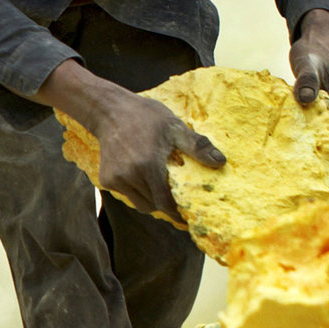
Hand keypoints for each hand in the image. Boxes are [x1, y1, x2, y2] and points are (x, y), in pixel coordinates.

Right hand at [36, 59, 224, 222]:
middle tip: (177, 199)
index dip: (177, 212)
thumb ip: (197, 146)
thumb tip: (221, 162)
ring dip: (152, 199)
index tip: (187, 216)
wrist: (110, 111)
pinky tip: (141, 174)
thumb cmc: (146, 116)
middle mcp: (129, 176)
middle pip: (153, 205)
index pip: (165, 202)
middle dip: (166, 205)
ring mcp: (116, 179)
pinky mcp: (107, 179)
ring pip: (139, 203)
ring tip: (160, 185)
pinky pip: (127, 194)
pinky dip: (137, 191)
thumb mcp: (175, 127)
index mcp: (148, 165)